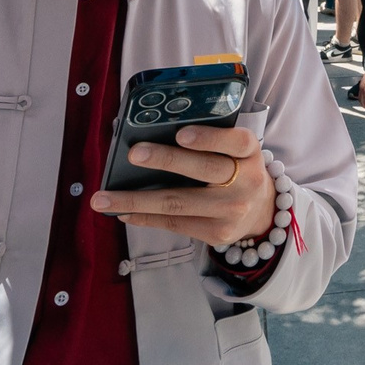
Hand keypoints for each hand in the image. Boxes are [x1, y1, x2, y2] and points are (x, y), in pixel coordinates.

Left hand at [91, 125, 278, 247]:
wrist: (261, 212)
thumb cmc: (236, 169)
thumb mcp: (235, 150)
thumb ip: (209, 138)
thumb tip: (154, 131)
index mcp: (250, 153)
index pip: (236, 141)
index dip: (209, 138)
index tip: (181, 133)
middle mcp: (246, 182)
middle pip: (204, 170)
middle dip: (166, 160)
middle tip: (133, 154)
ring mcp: (231, 211)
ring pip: (179, 203)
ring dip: (136, 200)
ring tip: (102, 198)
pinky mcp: (217, 234)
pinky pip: (174, 224)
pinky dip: (144, 217)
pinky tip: (122, 211)